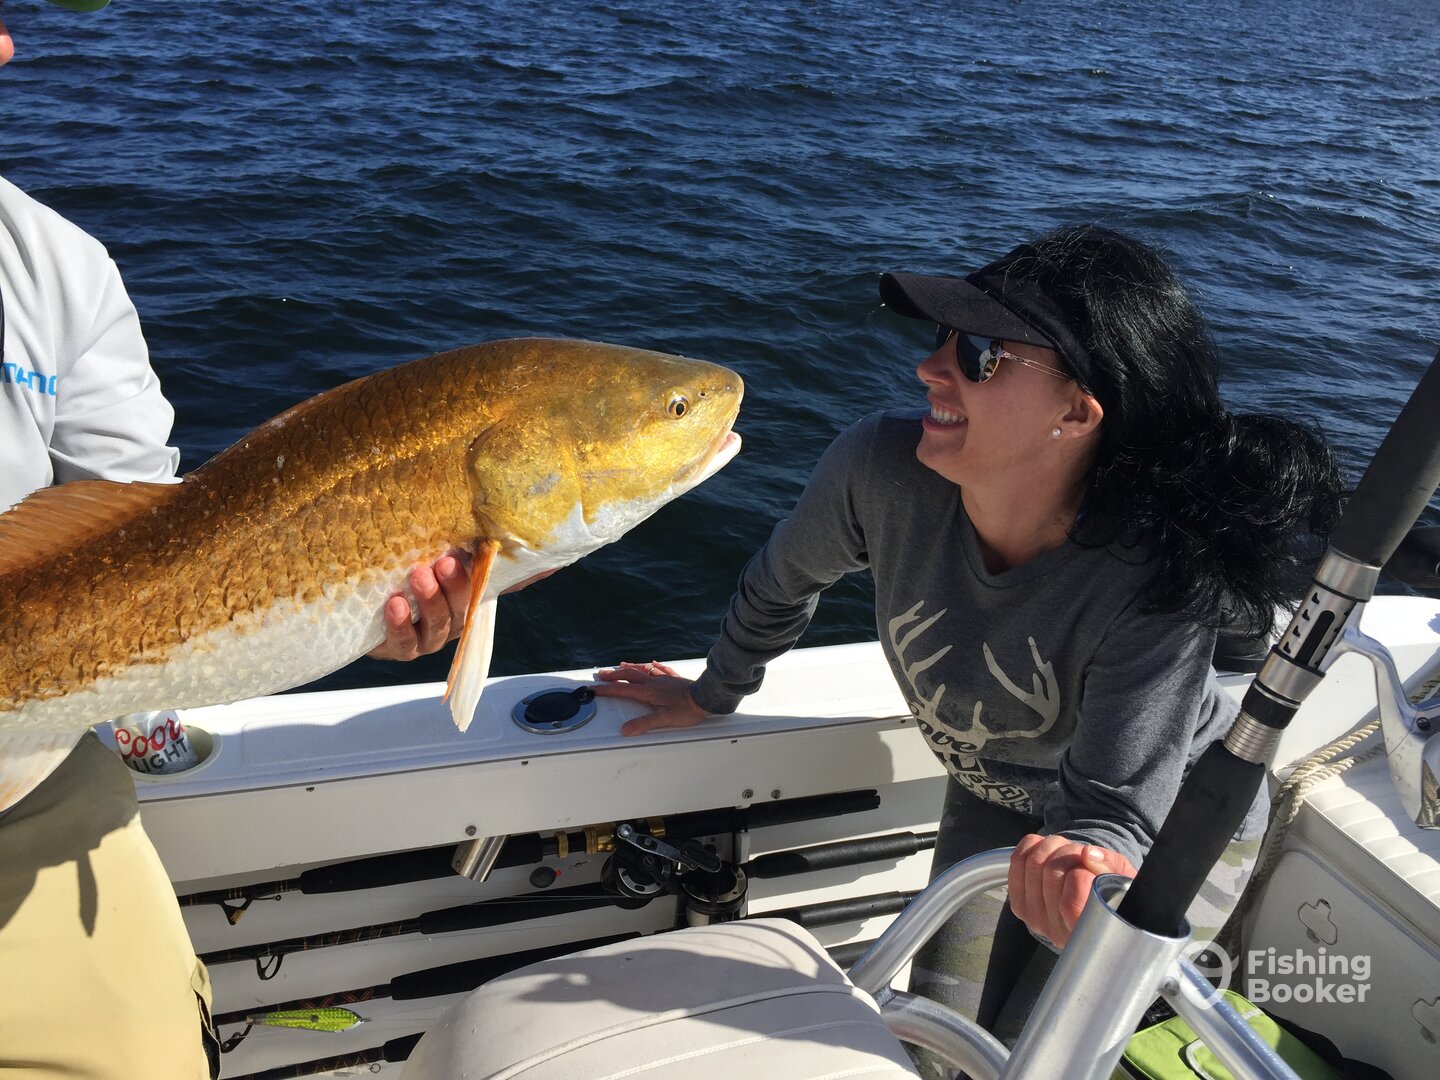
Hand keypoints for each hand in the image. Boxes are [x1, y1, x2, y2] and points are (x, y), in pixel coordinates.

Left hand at [369, 555, 471, 660]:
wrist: (365, 615)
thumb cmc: (400, 577)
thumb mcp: (419, 558)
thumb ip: (435, 545)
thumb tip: (455, 516)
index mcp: (461, 598)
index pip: (478, 586)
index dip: (479, 571)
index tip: (474, 551)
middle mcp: (450, 621)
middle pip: (461, 608)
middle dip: (454, 586)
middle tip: (443, 563)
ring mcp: (428, 639)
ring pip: (437, 626)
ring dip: (430, 602)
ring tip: (419, 578)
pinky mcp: (402, 649)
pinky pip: (405, 642)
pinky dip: (401, 624)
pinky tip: (395, 604)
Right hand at [592, 661, 709, 736]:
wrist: (706, 697)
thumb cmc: (688, 709)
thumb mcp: (664, 720)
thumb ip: (644, 724)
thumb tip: (626, 730)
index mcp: (648, 692)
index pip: (623, 690)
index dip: (607, 689)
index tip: (595, 689)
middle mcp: (654, 682)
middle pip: (630, 676)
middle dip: (614, 675)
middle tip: (602, 674)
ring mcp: (664, 679)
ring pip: (643, 670)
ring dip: (630, 668)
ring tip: (621, 665)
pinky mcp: (674, 679)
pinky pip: (661, 669)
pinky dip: (654, 666)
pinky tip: (653, 663)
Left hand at [1007, 834, 1136, 947]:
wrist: (1091, 904)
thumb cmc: (1114, 894)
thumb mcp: (1123, 880)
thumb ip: (1110, 867)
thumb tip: (1088, 853)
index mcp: (1088, 934)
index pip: (1071, 903)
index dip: (1081, 874)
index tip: (1091, 866)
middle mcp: (1057, 932)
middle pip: (1052, 872)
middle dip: (1070, 851)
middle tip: (1082, 855)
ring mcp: (1033, 918)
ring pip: (1034, 862)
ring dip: (1054, 846)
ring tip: (1070, 853)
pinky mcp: (1018, 903)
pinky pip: (1018, 859)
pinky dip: (1034, 845)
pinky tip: (1050, 851)